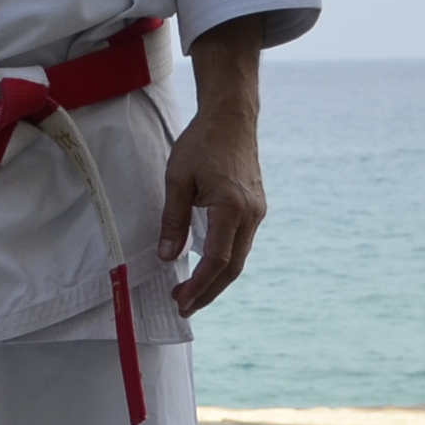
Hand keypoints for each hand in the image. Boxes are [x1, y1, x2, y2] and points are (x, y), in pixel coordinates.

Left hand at [161, 20, 267, 313]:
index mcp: (232, 208)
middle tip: (184, 307)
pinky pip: (241, 243)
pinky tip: (206, 266)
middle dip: (208, 292)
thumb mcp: (177, 179)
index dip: (199, 286)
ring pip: (239, 257)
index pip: (216, 260)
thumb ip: (173, 220)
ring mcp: (257, 212)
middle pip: (232, 267)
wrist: (232, 117)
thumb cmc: (202, 143)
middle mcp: (251, 215)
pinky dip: (224, 260)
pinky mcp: (255, 207)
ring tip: (191, 293)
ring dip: (216, 278)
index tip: (181, 301)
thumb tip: (167, 256)